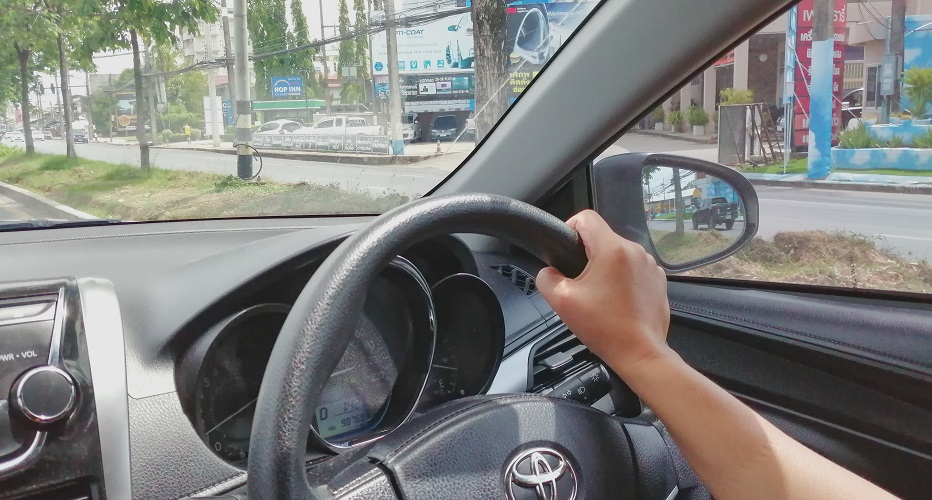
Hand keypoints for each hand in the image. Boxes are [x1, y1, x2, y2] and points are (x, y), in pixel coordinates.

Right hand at [536, 210, 671, 378]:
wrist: (640, 353)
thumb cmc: (604, 327)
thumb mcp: (562, 302)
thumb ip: (546, 278)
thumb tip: (548, 272)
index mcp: (612, 249)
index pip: (586, 218)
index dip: (569, 229)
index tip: (565, 252)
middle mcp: (635, 251)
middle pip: (602, 238)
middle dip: (587, 256)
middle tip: (580, 284)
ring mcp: (650, 266)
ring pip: (618, 255)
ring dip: (606, 269)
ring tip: (600, 297)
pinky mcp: (658, 280)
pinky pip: (634, 269)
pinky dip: (623, 280)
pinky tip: (617, 302)